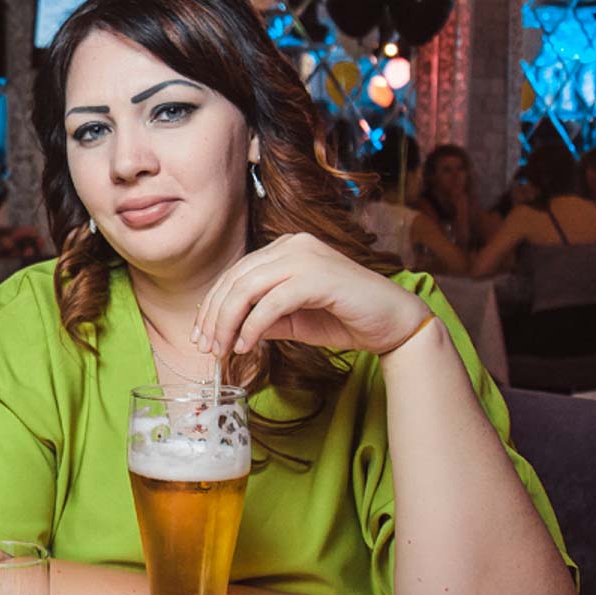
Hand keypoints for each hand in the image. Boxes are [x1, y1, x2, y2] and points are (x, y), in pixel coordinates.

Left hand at [195, 233, 428, 357]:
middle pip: (236, 278)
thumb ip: (261, 317)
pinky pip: (272, 302)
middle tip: (206, 347)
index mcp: (286, 248)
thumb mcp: (291, 319)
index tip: (202, 336)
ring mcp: (306, 256)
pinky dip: (254, 326)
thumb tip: (225, 330)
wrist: (394, 324)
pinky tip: (247, 346)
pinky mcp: (318, 276)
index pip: (236, 273)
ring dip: (228, 322)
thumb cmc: (345, 318)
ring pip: (248, 287)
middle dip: (215, 316)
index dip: (213, 305)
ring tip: (223, 349)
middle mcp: (294, 245)